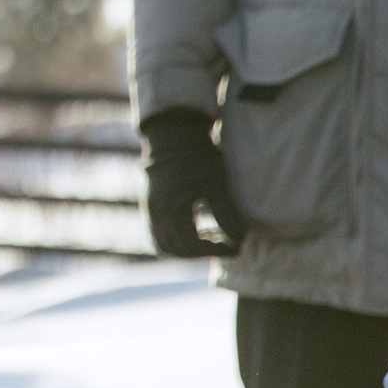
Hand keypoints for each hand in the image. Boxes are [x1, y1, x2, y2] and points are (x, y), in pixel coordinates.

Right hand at [143, 107, 249, 257]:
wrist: (175, 135)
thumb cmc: (200, 158)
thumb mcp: (218, 187)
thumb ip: (227, 217)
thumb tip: (237, 242)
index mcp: (170, 209)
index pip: (192, 246)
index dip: (217, 250)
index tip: (237, 247)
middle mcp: (155, 213)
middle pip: (174, 250)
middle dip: (201, 252)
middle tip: (224, 244)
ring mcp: (149, 209)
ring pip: (163, 245)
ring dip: (186, 248)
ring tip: (209, 237)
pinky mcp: (150, 205)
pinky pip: (158, 234)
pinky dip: (176, 239)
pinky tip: (196, 229)